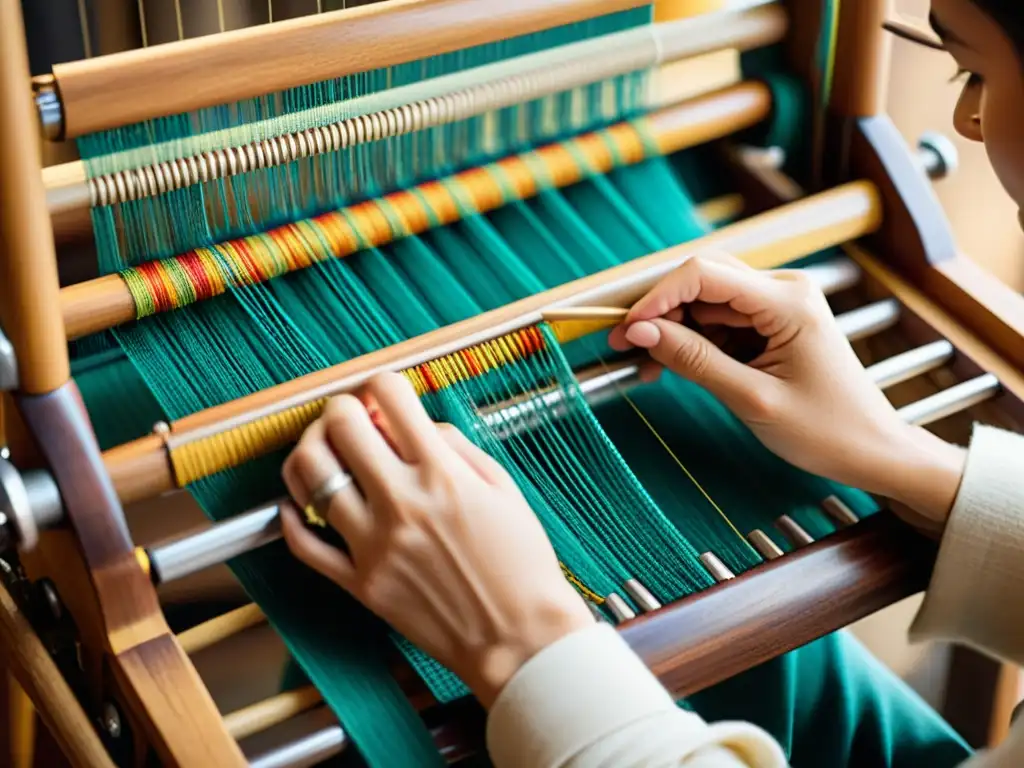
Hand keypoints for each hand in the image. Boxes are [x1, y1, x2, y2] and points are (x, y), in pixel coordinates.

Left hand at [280, 372, 592, 707]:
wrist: (518, 638)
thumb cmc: (521, 565)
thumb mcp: (504, 489)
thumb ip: (457, 446)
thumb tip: (416, 424)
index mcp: (442, 474)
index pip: (390, 397)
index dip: (382, 384)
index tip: (382, 393)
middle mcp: (401, 502)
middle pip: (341, 426)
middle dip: (341, 408)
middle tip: (349, 417)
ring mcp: (374, 544)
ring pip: (311, 475)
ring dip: (311, 449)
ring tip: (324, 452)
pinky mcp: (359, 583)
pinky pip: (304, 544)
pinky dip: (292, 516)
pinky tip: (301, 503)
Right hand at [608, 252, 966, 528]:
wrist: (872, 451)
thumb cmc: (827, 431)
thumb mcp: (752, 398)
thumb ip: (694, 360)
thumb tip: (641, 332)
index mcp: (787, 300)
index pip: (704, 273)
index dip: (657, 297)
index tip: (626, 329)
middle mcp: (784, 290)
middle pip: (702, 282)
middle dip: (659, 312)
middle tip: (622, 346)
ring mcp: (779, 305)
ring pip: (706, 303)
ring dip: (673, 331)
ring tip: (647, 368)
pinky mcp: (772, 324)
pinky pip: (720, 322)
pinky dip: (693, 343)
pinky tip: (670, 367)